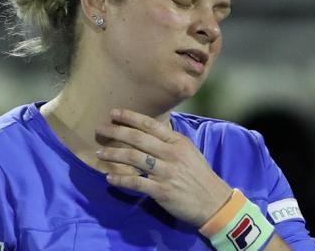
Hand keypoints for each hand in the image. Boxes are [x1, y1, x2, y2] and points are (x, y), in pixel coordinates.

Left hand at [95, 109, 231, 226]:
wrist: (214, 202)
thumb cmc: (199, 175)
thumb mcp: (189, 151)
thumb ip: (170, 141)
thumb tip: (149, 131)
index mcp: (178, 142)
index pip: (150, 125)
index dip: (130, 118)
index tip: (113, 113)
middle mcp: (171, 154)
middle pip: (138, 139)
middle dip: (116, 132)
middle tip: (100, 129)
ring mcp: (166, 172)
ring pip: (134, 158)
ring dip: (114, 154)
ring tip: (99, 153)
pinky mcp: (161, 191)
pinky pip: (136, 183)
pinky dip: (120, 179)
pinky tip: (109, 177)